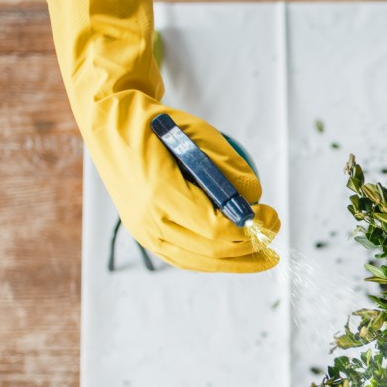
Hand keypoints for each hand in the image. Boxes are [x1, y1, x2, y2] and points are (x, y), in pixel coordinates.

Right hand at [46, 0, 279, 271]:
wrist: (111, 125)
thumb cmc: (159, 126)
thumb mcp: (200, 134)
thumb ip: (230, 168)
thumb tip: (255, 199)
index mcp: (160, 191)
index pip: (217, 227)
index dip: (251, 227)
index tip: (272, 215)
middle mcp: (149, 219)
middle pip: (213, 250)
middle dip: (251, 245)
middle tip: (274, 230)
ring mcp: (144, 231)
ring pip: (201, 261)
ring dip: (237, 261)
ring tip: (263, 256)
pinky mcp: (145, 236)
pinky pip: (186, 259)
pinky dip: (214, 260)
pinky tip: (236, 256)